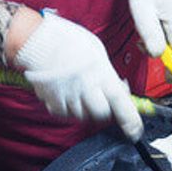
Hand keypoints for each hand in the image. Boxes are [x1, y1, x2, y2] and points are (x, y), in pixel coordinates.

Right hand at [10, 11, 143, 140]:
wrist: (35, 40)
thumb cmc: (68, 40)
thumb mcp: (98, 52)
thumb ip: (108, 74)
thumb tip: (120, 89)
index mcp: (99, 74)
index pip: (120, 103)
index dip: (131, 121)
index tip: (136, 131)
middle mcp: (84, 89)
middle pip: (102, 114)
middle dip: (107, 109)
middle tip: (103, 97)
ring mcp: (67, 98)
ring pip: (84, 116)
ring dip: (88, 108)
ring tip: (83, 90)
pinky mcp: (52, 102)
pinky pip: (66, 113)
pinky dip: (70, 108)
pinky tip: (69, 93)